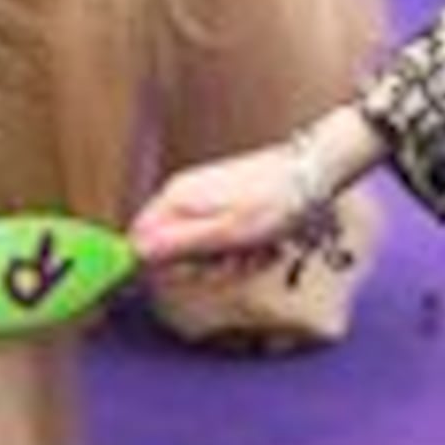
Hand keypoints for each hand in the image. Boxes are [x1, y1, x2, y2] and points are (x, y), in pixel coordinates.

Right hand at [127, 104, 376, 269]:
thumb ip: (177, 244)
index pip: (139, 243)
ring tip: (254, 253)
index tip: (197, 272)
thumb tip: (133, 254)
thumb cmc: (273, 202)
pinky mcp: (222, 203)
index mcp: (175, 201)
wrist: (311, 173)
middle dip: (203, 267)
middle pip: (169, 250)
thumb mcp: (225, 233)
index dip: (163, 267)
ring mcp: (202, 198)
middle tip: (234, 263)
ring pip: (196, 248)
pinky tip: (260, 246)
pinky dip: (238, 249)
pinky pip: (217, 238)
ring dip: (225, 261)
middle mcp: (181, 197)